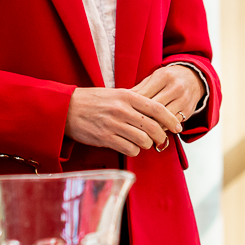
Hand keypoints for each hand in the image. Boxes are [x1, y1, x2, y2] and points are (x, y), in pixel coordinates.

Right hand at [66, 86, 181, 155]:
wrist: (66, 108)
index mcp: (127, 96)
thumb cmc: (92, 101)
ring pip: (143, 141)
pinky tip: (130, 146)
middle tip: (162, 140)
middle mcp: (122, 110)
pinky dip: (134, 150)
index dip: (171, 119)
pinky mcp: (105, 138)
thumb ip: (134, 101)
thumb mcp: (114, 94)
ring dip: (146, 144)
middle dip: (161, 137)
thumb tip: (155, 112)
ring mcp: (114, 125)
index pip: (157, 109)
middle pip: (153, 127)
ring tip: (142, 143)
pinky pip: (130, 149)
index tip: (178, 126)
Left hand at [131, 64, 205, 131]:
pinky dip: (161, 128)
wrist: (194, 78)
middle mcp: (175, 88)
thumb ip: (140, 89)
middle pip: (153, 108)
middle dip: (141, 118)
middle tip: (128, 126)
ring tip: (139, 131)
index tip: (124, 114)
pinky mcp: (188, 111)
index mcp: (163, 76)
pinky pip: (171, 124)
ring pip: (163, 119)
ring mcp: (183, 100)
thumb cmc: (168, 78)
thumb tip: (123, 101)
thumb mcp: (154, 78)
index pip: (144, 95)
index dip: (132, 106)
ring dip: (151, 126)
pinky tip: (153, 131)